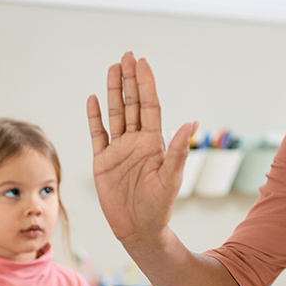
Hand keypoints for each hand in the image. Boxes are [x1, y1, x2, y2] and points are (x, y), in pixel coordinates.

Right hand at [87, 52, 196, 245]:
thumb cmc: (159, 206)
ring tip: (113, 68)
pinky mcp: (102, 161)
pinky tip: (93, 98)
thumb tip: (192, 122)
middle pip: (132, 104)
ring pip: (115, 114)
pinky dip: (95, 116)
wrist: (138, 229)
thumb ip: (179, 150)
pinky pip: (97, 134)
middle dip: (130, 80)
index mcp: (154, 142)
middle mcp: (136, 141)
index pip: (150, 106)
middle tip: (127, 56)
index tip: (143, 63)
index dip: (146, 84)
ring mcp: (118, 149)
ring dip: (113, 91)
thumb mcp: (171, 178)